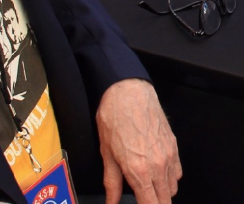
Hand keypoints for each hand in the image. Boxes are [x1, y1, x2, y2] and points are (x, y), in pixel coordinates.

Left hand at [96, 79, 181, 202]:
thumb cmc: (114, 116)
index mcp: (139, 170)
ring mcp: (169, 157)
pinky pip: (177, 173)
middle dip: (154, 202)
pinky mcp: (174, 147)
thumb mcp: (106, 151)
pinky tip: (155, 170)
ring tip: (145, 183)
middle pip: (165, 201)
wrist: (128, 90)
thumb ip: (111, 181)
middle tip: (140, 195)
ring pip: (172, 189)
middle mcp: (158, 167)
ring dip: (161, 192)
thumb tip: (111, 201)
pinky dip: (168, 177)